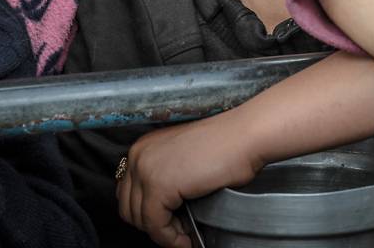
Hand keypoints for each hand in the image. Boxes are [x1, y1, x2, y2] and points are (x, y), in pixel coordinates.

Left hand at [117, 114, 263, 247]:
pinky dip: (171, 239)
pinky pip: (156, 226)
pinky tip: (187, 239)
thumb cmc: (226, 146)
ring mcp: (146, 169)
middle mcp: (138, 155)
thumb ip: (165, 178)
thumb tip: (161, 211)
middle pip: (128, 208)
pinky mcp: (159, 186)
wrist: (245, 136)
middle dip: (152, 224)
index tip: (169, 221)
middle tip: (178, 230)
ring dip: (163, 233)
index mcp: (143, 147)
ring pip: (139, 220)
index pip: (128, 193)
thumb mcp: (183, 159)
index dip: (147, 213)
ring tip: (185, 235)